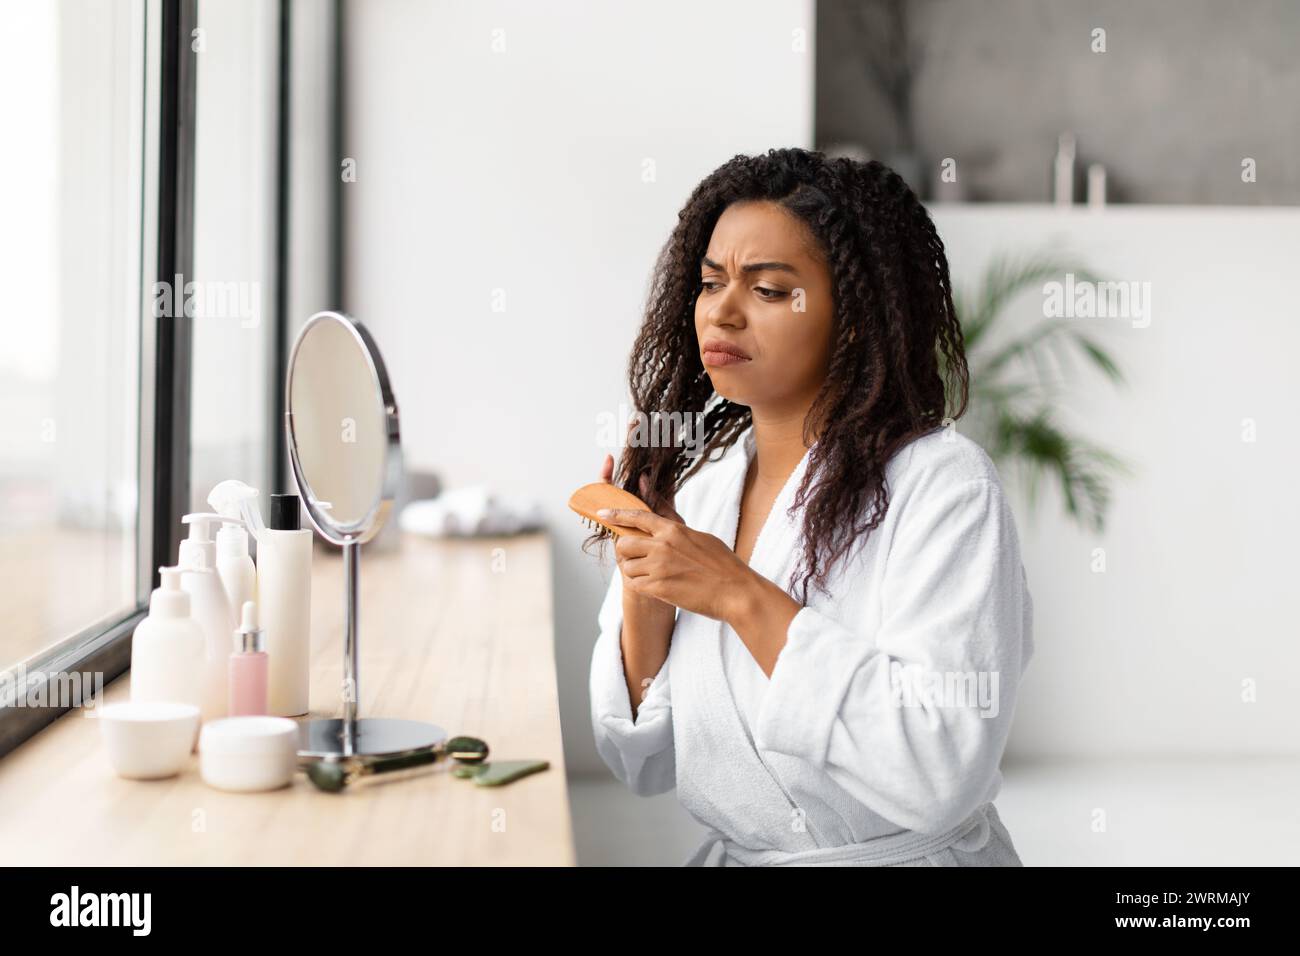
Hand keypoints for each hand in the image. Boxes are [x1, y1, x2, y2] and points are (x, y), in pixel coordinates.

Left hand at [603, 507, 756, 622]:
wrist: (735, 592)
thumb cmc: (723, 564)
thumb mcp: (700, 536)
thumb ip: (676, 524)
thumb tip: (663, 515)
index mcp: (673, 530)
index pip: (637, 517)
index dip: (617, 515)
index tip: (603, 513)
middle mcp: (662, 546)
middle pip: (624, 543)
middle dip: (625, 551)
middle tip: (636, 558)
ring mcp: (659, 568)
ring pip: (627, 567)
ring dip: (634, 571)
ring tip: (652, 575)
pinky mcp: (659, 588)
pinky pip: (634, 585)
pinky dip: (641, 586)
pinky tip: (655, 587)